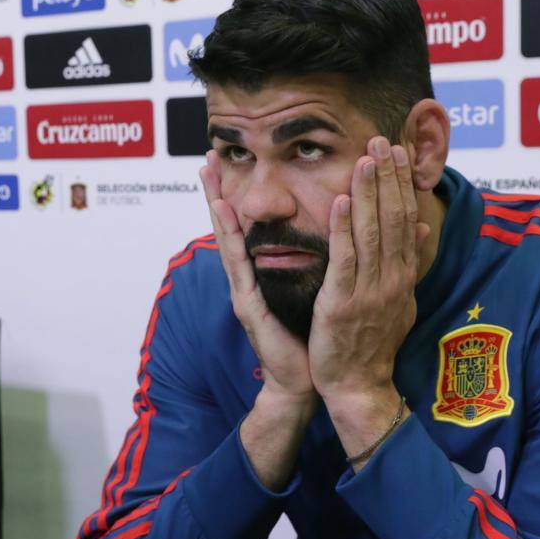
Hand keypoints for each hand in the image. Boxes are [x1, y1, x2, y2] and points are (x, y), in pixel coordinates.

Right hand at [200, 152, 315, 404]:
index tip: (234, 166)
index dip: (240, 199)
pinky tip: (224, 214)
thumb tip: (332, 237)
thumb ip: (313, 267)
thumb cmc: (310, 339)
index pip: (251, 230)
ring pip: (229, 241)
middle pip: (232, 229)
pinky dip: (231, 239)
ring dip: (217, 206)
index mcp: (265, 276)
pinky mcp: (249, 307)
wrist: (304, 381)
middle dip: (218, 193)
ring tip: (207, 174)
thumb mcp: (312, 294)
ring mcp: (245, 293)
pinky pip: (240, 267)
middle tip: (208, 157)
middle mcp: (250, 280)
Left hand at [308, 137, 428, 407]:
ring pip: (373, 233)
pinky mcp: (343, 303)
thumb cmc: (373, 343)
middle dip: (388, 178)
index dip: (402, 184)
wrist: (360, 384)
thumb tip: (420, 228)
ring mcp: (369, 291)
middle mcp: (391, 279)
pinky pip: (346, 260)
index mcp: (403, 277)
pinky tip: (343, 200)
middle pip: (394, 218)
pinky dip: (345, 229)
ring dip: (369, 193)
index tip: (398, 153)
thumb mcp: (400, 302)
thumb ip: (406, 264)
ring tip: (366, 158)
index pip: (406, 220)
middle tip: (383, 140)